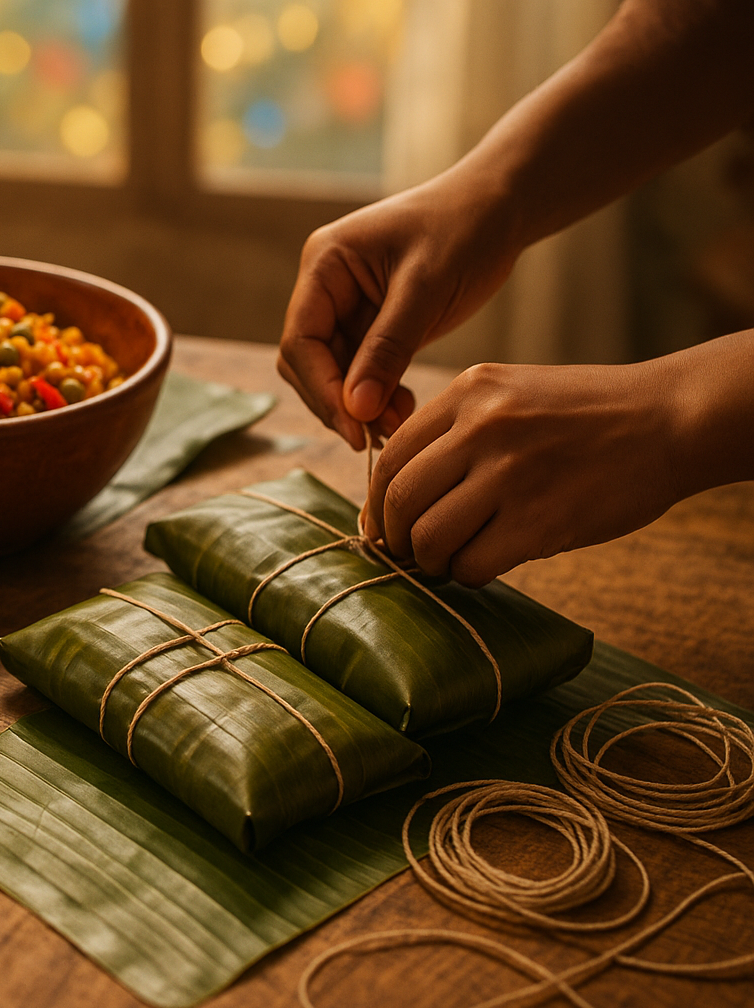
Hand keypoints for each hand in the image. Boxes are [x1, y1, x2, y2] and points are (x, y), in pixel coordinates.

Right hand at [277, 172, 522, 447]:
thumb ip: (387, 348)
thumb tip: (355, 409)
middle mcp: (325, 287)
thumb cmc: (465, 228)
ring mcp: (345, 307)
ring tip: (398, 426)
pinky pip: (360, 372)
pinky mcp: (370, 325)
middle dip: (338, 402)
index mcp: (324, 265)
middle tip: (377, 438)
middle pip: (308, 363)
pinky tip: (404, 409)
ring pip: (333, 373)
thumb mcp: (427, 287)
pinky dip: (376, 396)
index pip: (301, 341)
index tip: (355, 428)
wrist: (501, 206)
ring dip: (358, 405)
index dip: (323, 390)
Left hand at [361, 361, 690, 586]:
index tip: (383, 525)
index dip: (377, 502)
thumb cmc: (586, 415)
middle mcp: (481, 428)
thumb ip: (454, 431)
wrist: (670, 419)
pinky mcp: (539, 520)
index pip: (391, 456)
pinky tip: (486, 565)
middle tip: (410, 552)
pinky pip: (473, 564)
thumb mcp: (510, 393)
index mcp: (467, 393)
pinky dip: (469, 575)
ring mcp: (510, 474)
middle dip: (395, 538)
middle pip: (399, 500)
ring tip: (450, 560)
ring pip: (429, 537)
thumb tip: (395, 496)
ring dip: (430, 561)